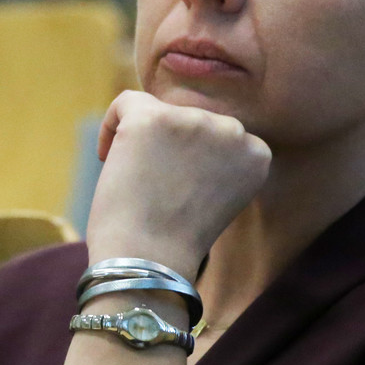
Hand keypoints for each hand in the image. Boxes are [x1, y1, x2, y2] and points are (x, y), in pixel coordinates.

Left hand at [85, 91, 270, 277]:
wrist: (150, 261)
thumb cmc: (176, 239)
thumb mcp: (217, 194)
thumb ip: (214, 158)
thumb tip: (184, 127)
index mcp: (257, 152)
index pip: (216, 134)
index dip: (189, 159)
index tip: (175, 189)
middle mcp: (233, 130)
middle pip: (188, 119)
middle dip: (167, 148)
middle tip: (152, 188)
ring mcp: (193, 121)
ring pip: (158, 112)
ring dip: (142, 142)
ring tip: (137, 182)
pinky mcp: (153, 118)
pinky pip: (125, 102)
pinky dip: (110, 125)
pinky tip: (107, 157)